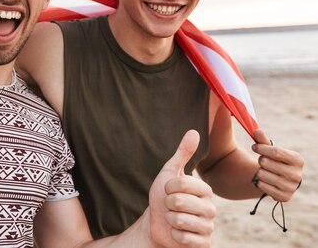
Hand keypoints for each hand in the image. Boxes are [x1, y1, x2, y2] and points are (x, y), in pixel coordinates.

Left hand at [149, 130, 214, 247]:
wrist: (157, 224)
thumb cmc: (164, 196)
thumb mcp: (170, 172)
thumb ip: (183, 153)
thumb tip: (193, 131)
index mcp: (205, 190)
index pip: (181, 183)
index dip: (168, 187)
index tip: (168, 190)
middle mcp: (211, 209)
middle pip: (179, 202)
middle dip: (167, 204)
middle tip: (170, 207)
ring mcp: (208, 228)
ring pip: (181, 221)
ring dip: (170, 220)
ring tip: (173, 219)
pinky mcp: (204, 245)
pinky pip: (185, 238)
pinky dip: (175, 236)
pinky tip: (177, 234)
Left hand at [251, 129, 303, 201]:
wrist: (279, 179)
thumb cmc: (275, 160)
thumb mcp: (270, 149)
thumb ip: (263, 141)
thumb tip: (257, 131)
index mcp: (297, 160)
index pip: (276, 152)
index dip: (262, 148)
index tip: (254, 146)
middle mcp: (298, 174)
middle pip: (266, 162)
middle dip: (260, 160)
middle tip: (262, 161)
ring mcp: (292, 187)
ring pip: (262, 174)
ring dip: (258, 172)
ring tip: (264, 171)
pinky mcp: (285, 197)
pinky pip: (263, 187)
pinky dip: (259, 182)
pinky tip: (264, 180)